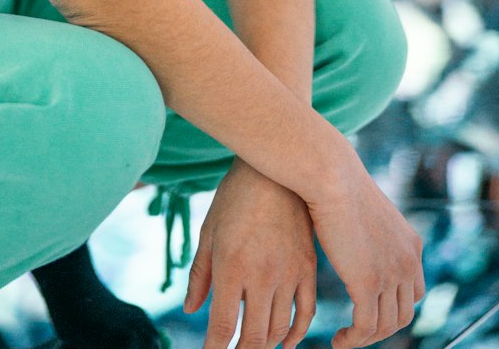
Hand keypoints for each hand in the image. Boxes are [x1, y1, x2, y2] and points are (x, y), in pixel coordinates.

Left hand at [183, 158, 317, 348]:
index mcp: (231, 266)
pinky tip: (286, 341)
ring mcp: (289, 273)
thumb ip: (199, 273)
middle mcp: (262, 275)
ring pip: (279, 329)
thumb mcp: (210, 231)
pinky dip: (297, 333)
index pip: (223, 325)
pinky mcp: (308, 267)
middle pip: (253, 337)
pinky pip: (306, 313)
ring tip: (253, 346)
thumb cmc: (235, 198)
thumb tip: (190, 309)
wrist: (276, 168)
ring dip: (266, 345)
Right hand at [306, 128, 424, 348]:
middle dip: (380, 328)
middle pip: (403, 315)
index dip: (394, 307)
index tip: (370, 310)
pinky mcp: (368, 283)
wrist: (332, 175)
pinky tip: (337, 340)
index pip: (414, 292)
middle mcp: (408, 261)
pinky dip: (352, 340)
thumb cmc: (338, 185)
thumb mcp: (366, 211)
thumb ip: (371, 232)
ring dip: (364, 339)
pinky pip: (364, 326)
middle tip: (355, 330)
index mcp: (412, 244)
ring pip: (384, 325)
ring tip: (343, 340)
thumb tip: (358, 239)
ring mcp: (391, 274)